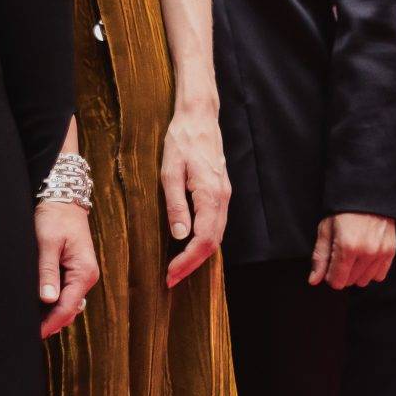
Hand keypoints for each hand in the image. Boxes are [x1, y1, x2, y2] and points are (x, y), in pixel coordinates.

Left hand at [35, 200, 98, 336]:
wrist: (63, 198)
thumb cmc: (56, 217)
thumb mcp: (48, 242)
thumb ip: (48, 271)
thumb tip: (48, 299)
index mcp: (84, 272)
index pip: (68, 307)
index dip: (51, 323)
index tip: (36, 333)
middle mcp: (86, 276)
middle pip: (69, 309)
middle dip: (52, 321)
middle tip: (29, 330)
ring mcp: (81, 274)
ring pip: (68, 303)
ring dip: (53, 313)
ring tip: (32, 321)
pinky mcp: (74, 270)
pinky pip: (66, 293)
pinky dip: (54, 302)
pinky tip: (39, 304)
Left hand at [160, 101, 230, 286]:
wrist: (199, 117)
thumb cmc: (181, 141)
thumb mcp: (170, 171)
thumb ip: (176, 204)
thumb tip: (179, 235)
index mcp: (211, 196)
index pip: (203, 240)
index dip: (187, 261)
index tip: (171, 274)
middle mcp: (223, 199)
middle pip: (213, 243)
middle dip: (193, 264)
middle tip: (171, 278)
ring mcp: (224, 195)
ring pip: (217, 235)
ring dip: (198, 254)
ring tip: (178, 267)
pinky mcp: (221, 191)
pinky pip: (216, 223)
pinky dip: (204, 240)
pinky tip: (189, 244)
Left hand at [308, 211, 395, 288]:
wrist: (366, 195)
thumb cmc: (342, 210)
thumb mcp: (325, 229)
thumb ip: (320, 257)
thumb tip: (313, 281)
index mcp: (347, 247)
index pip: (337, 281)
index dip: (329, 276)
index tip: (329, 265)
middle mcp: (366, 253)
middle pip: (350, 282)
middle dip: (342, 273)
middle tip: (339, 255)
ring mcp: (381, 253)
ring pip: (365, 281)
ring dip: (356, 273)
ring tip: (352, 254)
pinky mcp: (391, 252)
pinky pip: (379, 275)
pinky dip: (370, 271)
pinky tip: (364, 258)